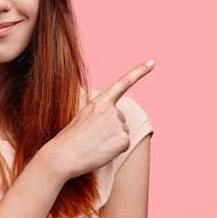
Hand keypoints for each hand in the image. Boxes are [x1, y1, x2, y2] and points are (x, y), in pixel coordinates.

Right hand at [45, 60, 154, 179]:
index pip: (123, 83)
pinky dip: (115, 150)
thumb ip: (101, 112)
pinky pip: (124, 145)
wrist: (64, 155)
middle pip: (121, 119)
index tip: (152, 62)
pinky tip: (102, 150)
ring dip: (112, 140)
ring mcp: (119, 124)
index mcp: (101, 101)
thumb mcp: (85, 116)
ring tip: (95, 144)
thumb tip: (116, 120)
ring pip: (123, 133)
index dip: (139, 72)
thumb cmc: (71, 138)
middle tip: (93, 137)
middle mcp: (112, 110)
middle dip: (110, 129)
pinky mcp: (123, 139)